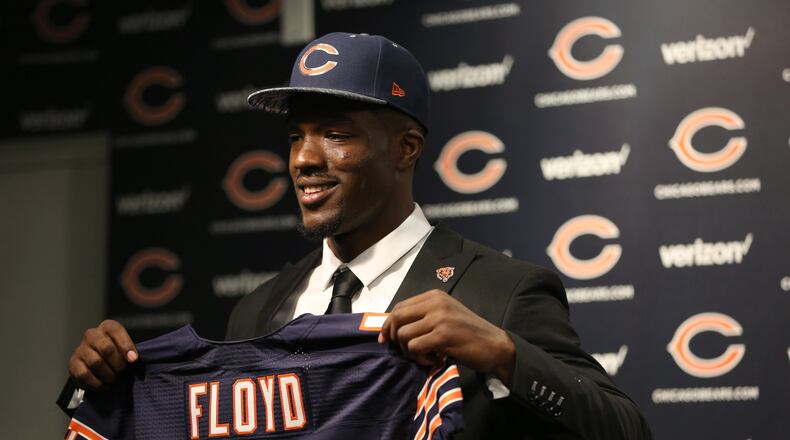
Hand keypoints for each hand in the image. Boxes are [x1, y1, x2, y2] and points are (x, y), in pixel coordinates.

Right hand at [68, 320, 136, 390]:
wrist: (97, 367)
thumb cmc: (116, 355)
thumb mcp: (125, 349)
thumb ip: (130, 352)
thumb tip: (133, 359)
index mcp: (107, 327)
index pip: (116, 331)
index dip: (126, 346)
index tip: (133, 360)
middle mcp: (92, 335)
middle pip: (106, 348)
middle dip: (118, 364)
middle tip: (124, 373)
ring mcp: (80, 349)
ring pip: (96, 362)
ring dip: (109, 375)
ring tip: (115, 380)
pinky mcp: (73, 363)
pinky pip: (84, 374)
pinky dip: (97, 383)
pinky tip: (104, 385)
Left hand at [379, 290, 514, 384]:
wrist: (495, 345)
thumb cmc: (469, 334)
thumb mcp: (445, 316)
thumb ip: (423, 317)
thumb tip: (393, 327)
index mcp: (434, 296)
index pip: (400, 307)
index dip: (388, 324)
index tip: (386, 340)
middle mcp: (436, 303)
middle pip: (397, 318)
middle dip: (393, 337)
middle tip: (403, 350)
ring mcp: (440, 318)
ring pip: (403, 335)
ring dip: (409, 351)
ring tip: (423, 356)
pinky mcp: (443, 335)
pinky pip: (415, 347)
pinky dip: (419, 358)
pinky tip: (432, 360)